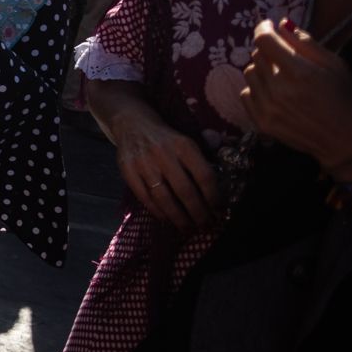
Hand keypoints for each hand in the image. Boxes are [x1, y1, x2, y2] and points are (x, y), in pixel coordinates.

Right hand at [109, 107, 217, 233]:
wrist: (132, 123)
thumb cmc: (166, 137)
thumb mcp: (188, 139)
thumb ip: (206, 155)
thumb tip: (224, 175)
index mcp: (184, 146)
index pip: (204, 176)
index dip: (213, 196)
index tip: (219, 210)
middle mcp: (164, 154)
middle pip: (185, 190)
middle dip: (197, 212)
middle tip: (205, 225)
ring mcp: (144, 164)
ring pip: (163, 198)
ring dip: (177, 217)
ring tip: (187, 228)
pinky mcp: (128, 171)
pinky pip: (144, 197)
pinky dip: (157, 211)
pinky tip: (166, 219)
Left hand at [239, 19, 351, 175]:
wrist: (346, 140)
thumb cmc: (344, 97)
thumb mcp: (333, 64)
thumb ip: (305, 42)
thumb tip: (281, 24)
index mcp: (299, 72)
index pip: (263, 40)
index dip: (264, 28)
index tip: (269, 26)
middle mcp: (279, 90)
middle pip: (256, 55)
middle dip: (270, 51)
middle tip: (286, 59)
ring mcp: (267, 108)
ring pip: (249, 73)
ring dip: (263, 70)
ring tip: (283, 78)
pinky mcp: (261, 123)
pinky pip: (246, 93)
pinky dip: (257, 89)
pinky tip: (276, 94)